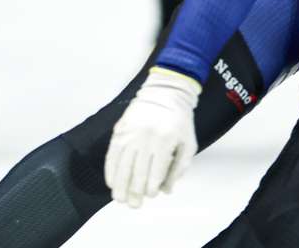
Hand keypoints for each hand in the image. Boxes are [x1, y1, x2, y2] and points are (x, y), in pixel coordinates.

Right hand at [104, 67, 201, 207]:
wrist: (164, 93)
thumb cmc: (179, 120)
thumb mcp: (188, 144)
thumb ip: (179, 168)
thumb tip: (166, 190)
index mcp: (164, 141)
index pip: (155, 171)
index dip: (151, 187)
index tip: (150, 195)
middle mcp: (145, 138)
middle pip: (137, 171)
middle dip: (134, 192)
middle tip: (132, 205)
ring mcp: (130, 133)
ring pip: (122, 165)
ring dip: (119, 184)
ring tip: (118, 199)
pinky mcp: (119, 130)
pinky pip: (112, 153)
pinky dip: (110, 169)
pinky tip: (110, 181)